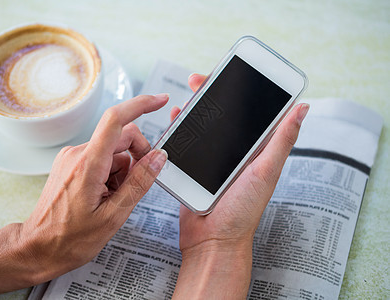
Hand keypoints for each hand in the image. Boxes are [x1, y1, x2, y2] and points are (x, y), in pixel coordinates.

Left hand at [20, 94, 168, 281]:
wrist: (37, 247)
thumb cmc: (70, 238)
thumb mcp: (113, 215)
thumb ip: (139, 183)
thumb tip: (159, 158)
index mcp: (88, 164)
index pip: (116, 119)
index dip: (141, 105)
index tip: (160, 101)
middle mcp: (77, 154)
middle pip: (121, 137)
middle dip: (137, 158)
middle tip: (135, 186)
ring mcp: (72, 157)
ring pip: (113, 150)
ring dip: (123, 171)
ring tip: (112, 198)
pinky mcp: (71, 163)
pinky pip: (101, 156)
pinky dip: (111, 172)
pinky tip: (104, 194)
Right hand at [172, 74, 308, 298]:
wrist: (213, 240)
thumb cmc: (243, 211)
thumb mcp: (265, 171)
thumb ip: (282, 139)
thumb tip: (304, 107)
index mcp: (255, 149)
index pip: (251, 112)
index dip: (242, 90)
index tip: (230, 74)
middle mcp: (235, 151)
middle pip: (223, 114)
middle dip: (210, 93)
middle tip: (198, 80)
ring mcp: (213, 159)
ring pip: (202, 126)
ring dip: (194, 108)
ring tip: (186, 98)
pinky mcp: (194, 167)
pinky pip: (186, 143)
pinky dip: (180, 129)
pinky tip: (176, 120)